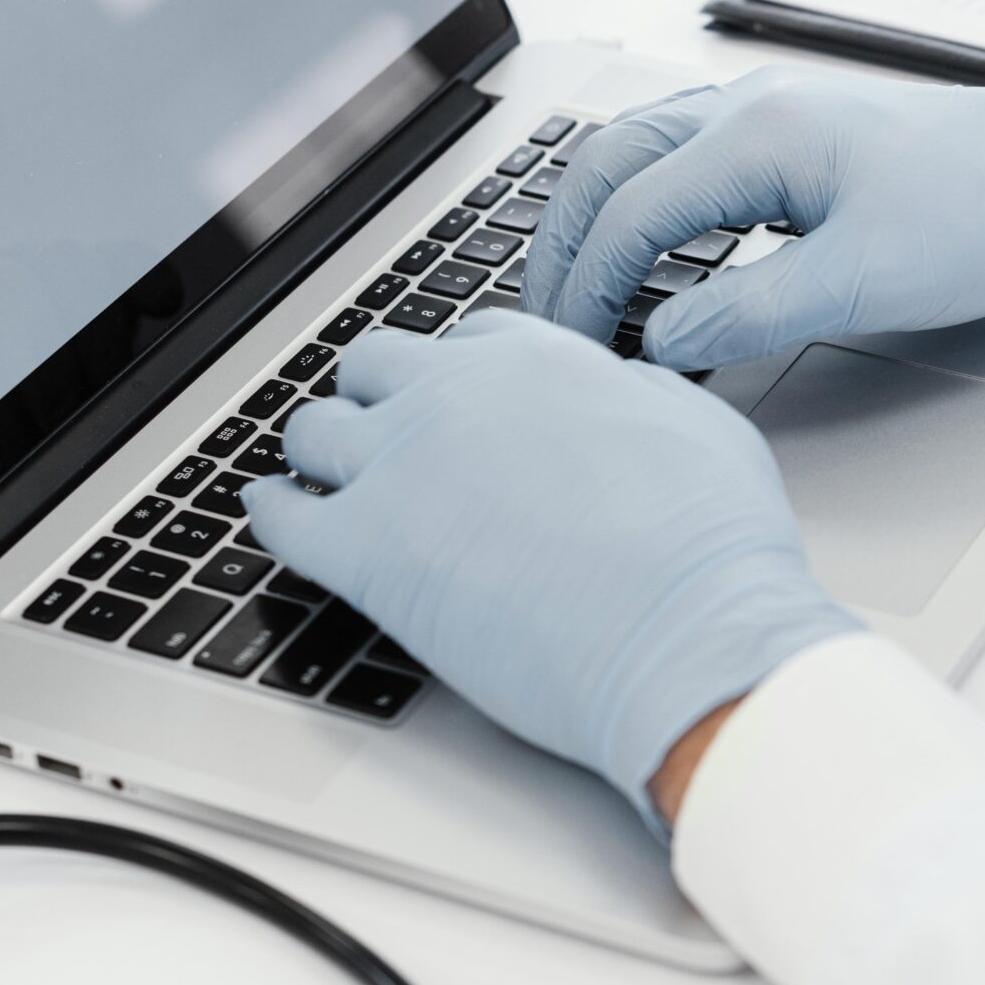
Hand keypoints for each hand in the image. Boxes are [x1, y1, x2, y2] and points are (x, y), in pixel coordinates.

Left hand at [243, 313, 861, 823]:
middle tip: (387, 440)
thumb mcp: (703, 430)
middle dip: (378, 400)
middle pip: (375, 369)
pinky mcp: (365, 554)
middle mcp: (456, 397)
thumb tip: (620, 396)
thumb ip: (640, 399)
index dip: (458, 381)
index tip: (459, 410)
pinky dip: (271, 516)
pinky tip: (275, 519)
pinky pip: (279, 518)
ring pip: (313, 431)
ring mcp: (401, 469)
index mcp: (538, 361)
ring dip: (320, 454)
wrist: (688, 637)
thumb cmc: (713, 554)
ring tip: (325, 482)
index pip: (465, 346)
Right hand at [522, 66, 984, 371]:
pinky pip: (681, 157)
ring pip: (639, 151)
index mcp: (759, 134)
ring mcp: (768, 114)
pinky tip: (646, 250)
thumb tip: (657, 341)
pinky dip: (641, 204)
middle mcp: (750, 107)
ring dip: (596, 217)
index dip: (586, 289)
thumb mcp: (862, 282)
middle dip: (564, 244)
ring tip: (577, 288)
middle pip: (608, 163)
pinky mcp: (792, 136)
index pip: (629, 211)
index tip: (573, 352)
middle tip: (547, 321)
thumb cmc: (982, 216)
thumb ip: (747, 311)